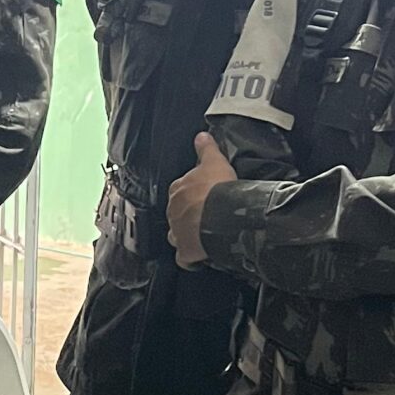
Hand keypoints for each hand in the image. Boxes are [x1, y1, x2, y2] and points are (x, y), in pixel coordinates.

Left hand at [165, 131, 235, 268]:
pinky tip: (199, 256)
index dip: (191, 192)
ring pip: (177, 234)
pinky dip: (190, 258)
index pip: (180, 189)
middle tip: (205, 215)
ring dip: (186, 235)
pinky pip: (184, 258)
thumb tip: (201, 135)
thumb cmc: (218, 189)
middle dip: (188, 214)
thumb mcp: (214, 161)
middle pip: (177, 212)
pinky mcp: (185, 251)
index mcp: (177, 189)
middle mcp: (173, 211)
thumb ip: (206, 149)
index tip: (202, 195)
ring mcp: (177, 232)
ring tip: (202, 235)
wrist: (222, 217)